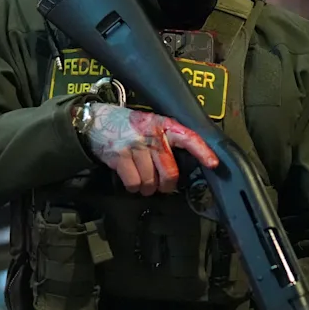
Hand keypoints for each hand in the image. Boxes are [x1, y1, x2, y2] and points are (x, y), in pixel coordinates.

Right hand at [81, 103, 217, 195]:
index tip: (213, 164)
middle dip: (167, 185)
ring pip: (150, 181)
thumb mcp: (149, 124)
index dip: (202, 151)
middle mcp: (152, 134)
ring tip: (140, 178)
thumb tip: (181, 165)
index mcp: (163, 125)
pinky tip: (130, 180)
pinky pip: (134, 183)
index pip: (188, 137)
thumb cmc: (126, 126)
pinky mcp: (121, 156)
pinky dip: (133, 187)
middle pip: (170, 171)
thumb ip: (165, 140)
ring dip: (146, 187)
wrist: (95, 122)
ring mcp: (136, 146)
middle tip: (161, 185)